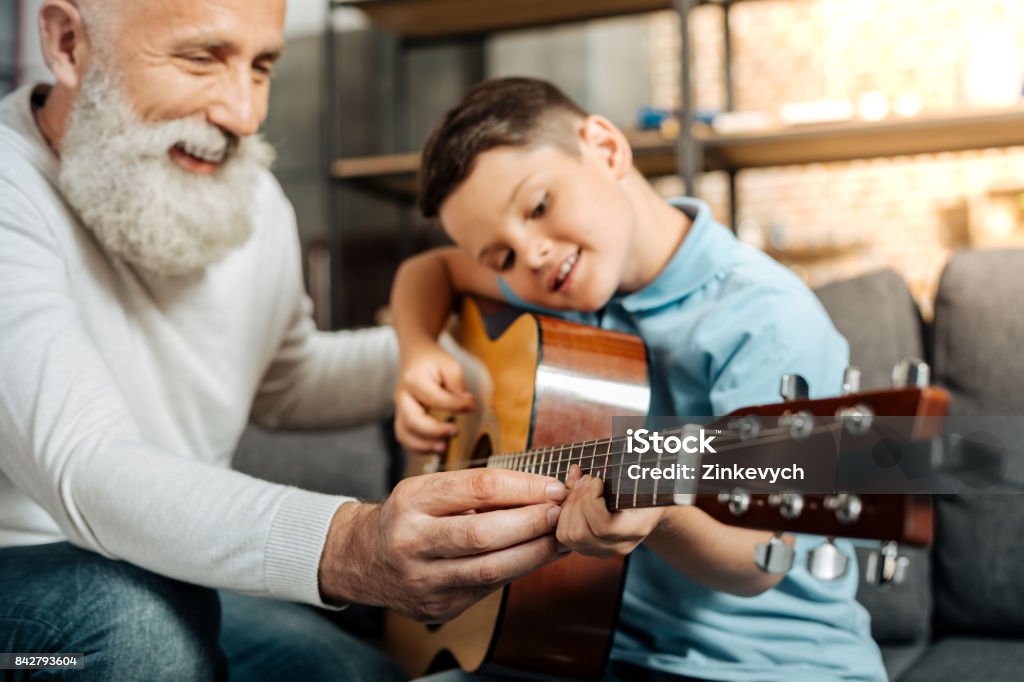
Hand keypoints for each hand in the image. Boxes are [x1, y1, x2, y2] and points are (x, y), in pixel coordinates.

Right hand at [319, 468, 566, 621]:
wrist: (360, 558)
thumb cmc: (407, 516)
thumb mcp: (427, 489)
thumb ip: (475, 490)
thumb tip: (541, 490)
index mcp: (412, 500)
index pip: (477, 488)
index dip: (522, 487)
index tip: (552, 486)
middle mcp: (413, 540)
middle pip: (483, 533)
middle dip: (531, 523)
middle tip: (561, 513)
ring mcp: (423, 579)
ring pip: (490, 569)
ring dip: (535, 553)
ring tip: (561, 538)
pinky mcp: (438, 605)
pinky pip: (487, 587)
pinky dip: (518, 570)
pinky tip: (538, 557)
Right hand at [394, 342, 474, 453]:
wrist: (414, 355)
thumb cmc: (433, 361)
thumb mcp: (449, 365)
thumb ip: (458, 385)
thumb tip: (468, 406)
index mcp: (413, 379)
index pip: (435, 398)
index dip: (455, 405)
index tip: (472, 404)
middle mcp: (402, 396)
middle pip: (412, 420)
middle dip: (435, 431)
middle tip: (456, 431)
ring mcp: (399, 409)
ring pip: (404, 434)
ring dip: (423, 445)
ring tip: (443, 448)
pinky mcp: (402, 418)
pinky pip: (405, 438)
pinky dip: (418, 447)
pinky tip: (436, 447)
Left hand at [555, 465, 665, 558]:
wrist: (647, 503)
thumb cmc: (643, 482)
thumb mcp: (638, 474)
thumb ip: (618, 471)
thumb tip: (580, 468)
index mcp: (638, 528)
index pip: (603, 527)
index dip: (591, 501)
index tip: (597, 480)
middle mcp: (619, 546)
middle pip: (581, 534)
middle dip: (577, 501)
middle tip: (586, 479)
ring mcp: (602, 550)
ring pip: (568, 536)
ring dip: (568, 506)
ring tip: (580, 485)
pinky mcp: (588, 547)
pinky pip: (563, 535)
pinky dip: (562, 512)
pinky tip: (573, 495)